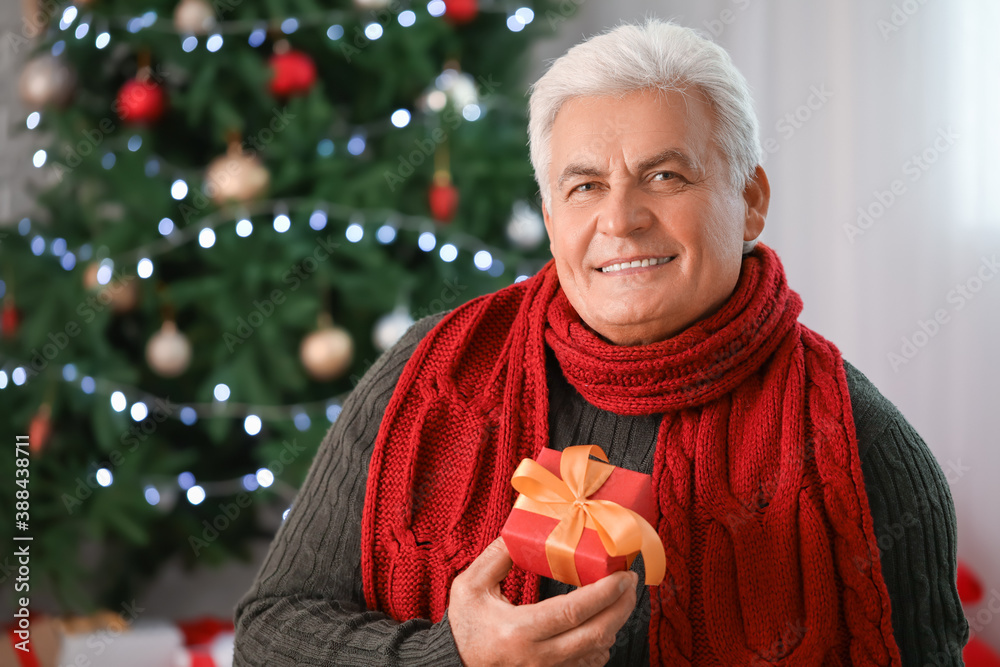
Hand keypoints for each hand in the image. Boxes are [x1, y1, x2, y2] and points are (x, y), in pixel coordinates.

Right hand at [448, 537, 637, 666]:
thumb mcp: (470, 586)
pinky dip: (601, 644)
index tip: (622, 574)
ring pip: (597, 652)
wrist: (455, 664)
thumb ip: (496, 557)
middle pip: (596, 634)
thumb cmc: (464, 627)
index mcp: (518, 630)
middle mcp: (537, 656)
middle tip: (630, 583)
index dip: (604, 593)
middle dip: (621, 607)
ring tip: (619, 598)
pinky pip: (588, 665)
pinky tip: (600, 624)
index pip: (573, 611)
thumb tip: (524, 530)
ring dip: (614, 624)